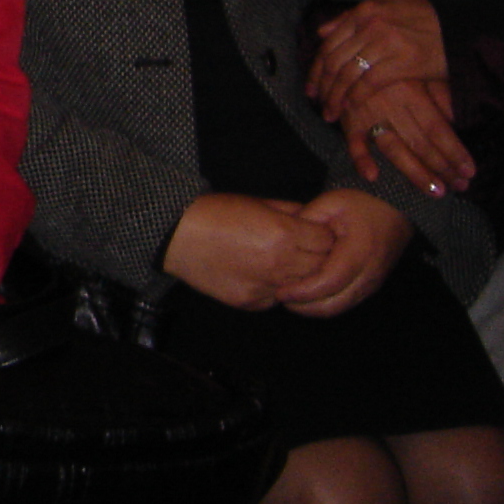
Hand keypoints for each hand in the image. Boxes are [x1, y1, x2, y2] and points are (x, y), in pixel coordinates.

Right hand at [160, 194, 335, 309]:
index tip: (314, 233)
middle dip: (317, 257)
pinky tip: (260, 274)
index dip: (323, 235)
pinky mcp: (251, 302)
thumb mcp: (255, 202)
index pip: (327, 241)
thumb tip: (313, 218)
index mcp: (283, 233)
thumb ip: (289, 210)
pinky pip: (277, 298)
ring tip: (283, 262)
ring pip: (303, 287)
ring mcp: (266, 286)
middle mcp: (280, 263)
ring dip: (299, 275)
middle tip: (304, 249)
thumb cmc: (213, 212)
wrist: (176, 235)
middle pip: (321, 266)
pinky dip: (275, 288)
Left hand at [277, 189, 412, 317]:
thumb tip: (282, 240)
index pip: (328, 282)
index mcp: (359, 252)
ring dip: (313, 308)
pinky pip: (347, 303)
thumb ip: (306, 221)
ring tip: (289, 298)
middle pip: (334, 304)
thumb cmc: (360, 203)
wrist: (393, 210)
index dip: (303, 291)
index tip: (280, 291)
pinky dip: (325, 305)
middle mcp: (369, 274)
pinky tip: (306, 296)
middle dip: (304, 307)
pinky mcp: (370, 286)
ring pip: (340, 308)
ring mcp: (372, 283)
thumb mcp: (330, 203)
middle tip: (279, 296)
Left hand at [311, 0, 448, 120]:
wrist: (464, 29)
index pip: (329, 43)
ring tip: (331, 113)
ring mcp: (386, 42)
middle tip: (319, 104)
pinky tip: (351, 108)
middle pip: (334, 60)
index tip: (311, 87)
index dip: (317, 68)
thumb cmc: (429, 19)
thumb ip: (354, 16)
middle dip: (322, 86)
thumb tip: (322, 31)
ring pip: (348, 73)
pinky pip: (369, 83)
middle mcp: (371, 24)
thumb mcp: (390, 6)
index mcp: (366, 11)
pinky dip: (356, 97)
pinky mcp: (402, 62)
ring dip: (335, 97)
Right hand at [336, 75, 473, 196]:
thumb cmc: (393, 67)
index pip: (437, 128)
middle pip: (419, 143)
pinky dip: (360, 158)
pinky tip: (372, 176)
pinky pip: (353, 141)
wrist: (351, 52)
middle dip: (441, 168)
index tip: (469, 172)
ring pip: (393, 148)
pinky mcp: (348, 118)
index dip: (454, 151)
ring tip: (435, 191)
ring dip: (414, 172)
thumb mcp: (419, 72)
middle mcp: (391, 105)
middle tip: (460, 187)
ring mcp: (368, 113)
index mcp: (411, 91)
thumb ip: (439, 94)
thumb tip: (457, 119)